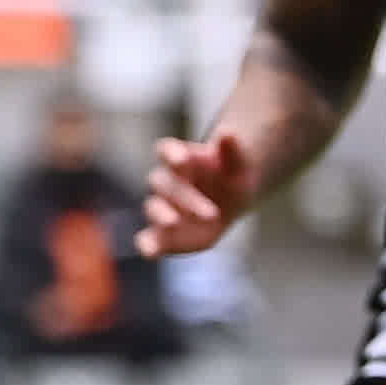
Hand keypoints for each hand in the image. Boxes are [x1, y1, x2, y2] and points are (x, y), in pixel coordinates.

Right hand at [137, 129, 259, 255]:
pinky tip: (151, 253)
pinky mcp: (162, 233)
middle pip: (166, 185)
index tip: (182, 159)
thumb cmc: (230, 179)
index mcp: (181, 159)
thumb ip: (232, 150)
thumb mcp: (238, 166)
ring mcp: (162, 207)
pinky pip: (148, 238)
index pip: (167, 151)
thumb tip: (229, 131)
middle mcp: (167, 182)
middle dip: (185, 197)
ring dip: (163, 216)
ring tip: (175, 223)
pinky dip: (147, 245)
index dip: (172, 154)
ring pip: (154, 208)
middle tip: (211, 213)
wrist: (229, 202)